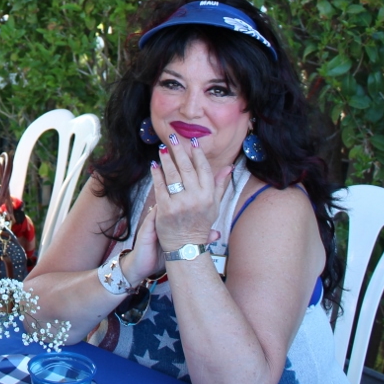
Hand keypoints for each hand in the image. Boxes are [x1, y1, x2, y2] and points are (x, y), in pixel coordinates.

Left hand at [150, 135, 232, 250]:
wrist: (186, 246)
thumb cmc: (200, 224)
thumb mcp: (214, 205)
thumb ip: (220, 185)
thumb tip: (229, 167)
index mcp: (209, 196)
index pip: (204, 169)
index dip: (197, 154)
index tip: (192, 142)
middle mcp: (196, 198)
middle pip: (186, 168)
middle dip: (179, 150)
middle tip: (172, 137)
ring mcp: (180, 203)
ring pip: (172, 174)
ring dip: (166, 158)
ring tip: (162, 147)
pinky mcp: (165, 208)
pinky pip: (160, 186)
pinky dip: (156, 174)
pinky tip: (154, 164)